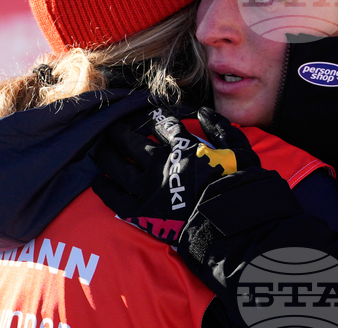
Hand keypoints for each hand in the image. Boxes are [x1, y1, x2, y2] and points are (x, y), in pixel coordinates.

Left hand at [92, 107, 259, 243]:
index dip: (155, 117)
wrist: (227, 224)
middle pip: (132, 142)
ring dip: (107, 155)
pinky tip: (98, 181)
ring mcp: (147, 187)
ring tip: (100, 149)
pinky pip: (115, 198)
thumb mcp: (239, 149)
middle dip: (120, 132)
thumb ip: (220, 127)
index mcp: (182, 147)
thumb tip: (202, 112)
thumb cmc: (237, 185)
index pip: (163, 125)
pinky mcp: (140, 212)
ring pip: (117, 166)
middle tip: (112, 128)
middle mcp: (159, 163)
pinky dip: (104, 188)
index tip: (150, 115)